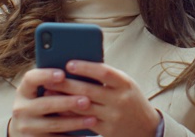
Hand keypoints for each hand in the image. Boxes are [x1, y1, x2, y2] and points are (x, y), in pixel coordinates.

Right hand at [8, 68, 97, 136]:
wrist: (25, 129)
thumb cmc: (42, 102)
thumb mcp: (41, 91)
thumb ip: (56, 83)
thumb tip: (79, 71)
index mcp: (24, 91)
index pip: (30, 79)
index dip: (46, 75)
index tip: (63, 74)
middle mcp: (21, 109)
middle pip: (45, 104)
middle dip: (67, 103)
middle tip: (86, 100)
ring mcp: (27, 127)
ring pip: (54, 124)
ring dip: (75, 122)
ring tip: (92, 119)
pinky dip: (72, 135)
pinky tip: (86, 133)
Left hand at [45, 60, 161, 136]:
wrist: (147, 127)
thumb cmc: (130, 99)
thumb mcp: (125, 84)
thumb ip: (107, 77)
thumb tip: (78, 66)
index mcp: (125, 83)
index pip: (104, 72)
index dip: (85, 68)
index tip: (69, 63)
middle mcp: (120, 99)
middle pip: (89, 90)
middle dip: (66, 83)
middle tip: (49, 77)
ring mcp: (113, 116)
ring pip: (83, 106)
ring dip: (63, 99)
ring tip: (48, 92)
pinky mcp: (107, 130)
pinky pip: (83, 121)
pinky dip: (69, 114)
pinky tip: (58, 108)